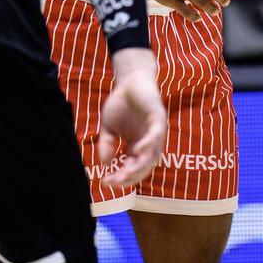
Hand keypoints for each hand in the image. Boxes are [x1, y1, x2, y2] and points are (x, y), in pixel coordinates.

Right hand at [100, 48, 164, 187]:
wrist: (129, 80)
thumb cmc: (121, 104)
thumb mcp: (108, 127)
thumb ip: (106, 144)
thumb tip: (103, 164)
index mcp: (137, 148)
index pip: (131, 169)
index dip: (119, 178)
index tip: (104, 182)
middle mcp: (148, 144)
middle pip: (143, 168)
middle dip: (129, 177)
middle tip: (115, 182)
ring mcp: (155, 133)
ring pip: (151, 156)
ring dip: (139, 167)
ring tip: (125, 174)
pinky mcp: (158, 119)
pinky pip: (156, 135)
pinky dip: (148, 144)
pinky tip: (136, 150)